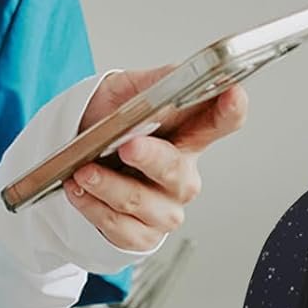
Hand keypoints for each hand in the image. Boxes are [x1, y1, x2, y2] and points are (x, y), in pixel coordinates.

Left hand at [63, 66, 248, 251]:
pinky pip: (121, 229)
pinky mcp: (141, 235)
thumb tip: (179, 72)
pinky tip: (79, 191)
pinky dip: (95, 208)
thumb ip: (154, 82)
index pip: (222, 121)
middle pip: (177, 171)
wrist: (75, 159)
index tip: (232, 94)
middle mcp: (182, 176)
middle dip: (151, 158)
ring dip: (109, 186)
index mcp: (188, 136)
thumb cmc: (108, 125)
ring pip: (142, 203)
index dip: (231, 110)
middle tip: (127, 145)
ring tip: (84, 171)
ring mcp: (164, 209)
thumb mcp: (126, 91)